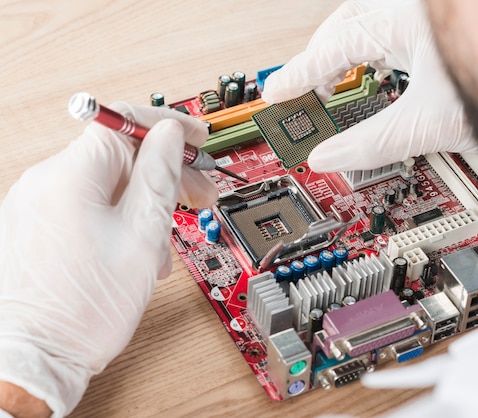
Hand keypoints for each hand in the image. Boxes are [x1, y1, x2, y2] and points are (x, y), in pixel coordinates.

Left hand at [0, 103, 216, 415]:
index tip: (193, 137)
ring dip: (142, 204)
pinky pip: (86, 207)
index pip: (122, 124)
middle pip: (116, 157)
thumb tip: (170, 139)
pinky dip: (117, 219)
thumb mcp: (142, 237)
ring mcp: (35, 206)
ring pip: (105, 186)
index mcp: (68, 177)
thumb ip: (159, 178)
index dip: (165, 127)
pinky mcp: (36, 227)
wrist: (35, 359)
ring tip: (161, 242)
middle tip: (195, 195)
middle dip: (162, 174)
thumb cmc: (82, 311)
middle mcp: (43, 184)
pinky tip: (134, 248)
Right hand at [262, 0, 477, 172]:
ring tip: (338, 80)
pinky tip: (388, 71)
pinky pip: (403, 32)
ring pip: (378, 25)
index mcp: (405, 17)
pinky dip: (384, 53)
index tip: (279, 92)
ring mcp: (438, 16)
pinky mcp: (455, 30)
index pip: (334, 46)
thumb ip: (371, 143)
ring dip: (353, 52)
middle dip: (323, 57)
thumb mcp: (428, 123)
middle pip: (350, 25)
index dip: (301, 73)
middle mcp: (420, 9)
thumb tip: (330, 159)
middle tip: (305, 86)